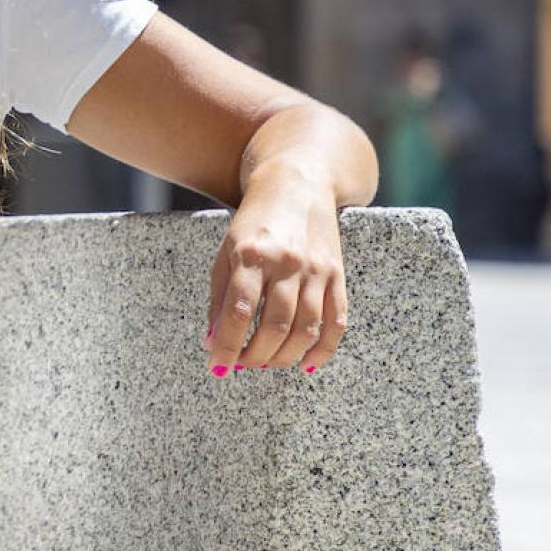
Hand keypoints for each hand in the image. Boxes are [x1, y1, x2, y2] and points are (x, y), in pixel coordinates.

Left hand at [203, 169, 348, 375]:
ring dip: (284, 357)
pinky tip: (307, 364)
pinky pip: (337, 322)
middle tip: (243, 365)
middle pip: (274, 325)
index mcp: (251, 254)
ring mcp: (316, 270)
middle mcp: (286, 263)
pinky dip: (323, 350)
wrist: (298, 183)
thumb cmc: (255, 221)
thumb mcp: (226, 251)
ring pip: (305, 329)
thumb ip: (219, 297)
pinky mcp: (337, 275)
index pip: (238, 311)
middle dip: (255, 356)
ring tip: (267, 363)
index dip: (227, 345)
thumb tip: (213, 341)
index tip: (217, 367)